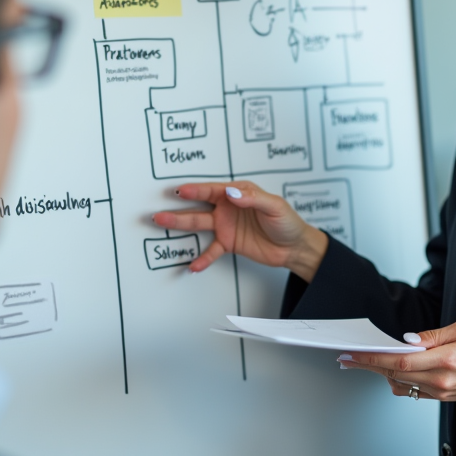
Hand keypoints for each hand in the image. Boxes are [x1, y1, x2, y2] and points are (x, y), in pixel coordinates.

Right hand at [152, 182, 327, 281]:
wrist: (295, 247)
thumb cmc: (287, 222)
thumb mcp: (274, 207)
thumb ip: (253, 199)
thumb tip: (232, 194)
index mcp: (239, 194)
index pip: (214, 190)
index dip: (197, 190)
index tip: (181, 191)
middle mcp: (229, 208)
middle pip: (200, 206)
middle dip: (179, 207)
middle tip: (160, 209)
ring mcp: (226, 225)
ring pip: (199, 224)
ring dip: (181, 225)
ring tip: (162, 223)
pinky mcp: (229, 243)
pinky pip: (211, 250)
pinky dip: (202, 258)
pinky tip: (193, 265)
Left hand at [338, 321, 455, 406]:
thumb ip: (431, 335)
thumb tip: (406, 340)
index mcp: (445, 360)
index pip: (399, 360)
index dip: (373, 358)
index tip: (354, 353)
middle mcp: (440, 380)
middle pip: (394, 374)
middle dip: (368, 365)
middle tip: (347, 359)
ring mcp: (440, 392)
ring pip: (400, 384)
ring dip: (381, 374)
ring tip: (365, 362)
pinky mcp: (442, 398)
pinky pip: (412, 392)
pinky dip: (398, 382)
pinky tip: (390, 372)